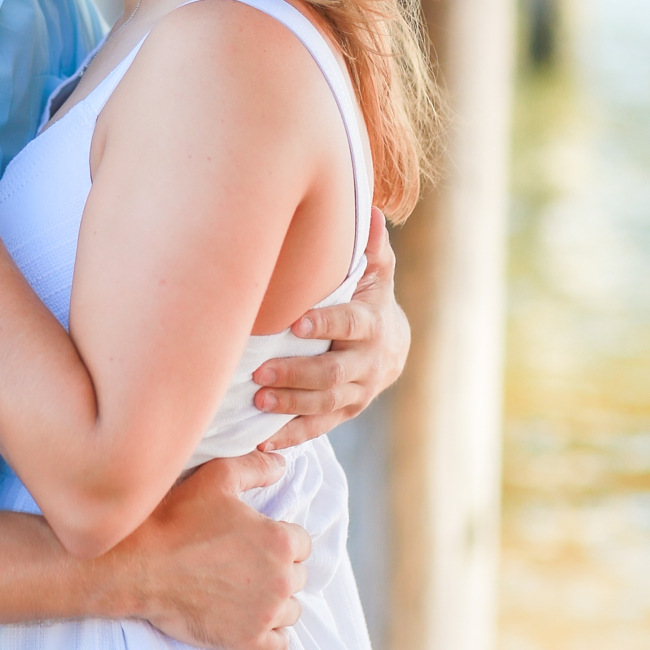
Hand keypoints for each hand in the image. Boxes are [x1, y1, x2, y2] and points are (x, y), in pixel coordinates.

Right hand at [123, 451, 309, 649]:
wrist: (141, 565)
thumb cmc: (178, 518)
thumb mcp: (217, 477)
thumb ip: (256, 468)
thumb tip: (282, 464)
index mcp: (279, 541)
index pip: (302, 543)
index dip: (281, 539)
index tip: (258, 540)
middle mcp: (280, 580)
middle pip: (297, 577)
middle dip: (278, 569)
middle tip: (246, 564)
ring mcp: (265, 614)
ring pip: (291, 611)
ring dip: (276, 602)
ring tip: (246, 591)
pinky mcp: (248, 642)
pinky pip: (280, 646)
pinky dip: (271, 635)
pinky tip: (251, 620)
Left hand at [252, 207, 409, 450]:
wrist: (392, 348)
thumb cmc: (370, 298)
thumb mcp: (376, 273)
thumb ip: (371, 248)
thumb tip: (370, 210)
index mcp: (372, 323)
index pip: (350, 324)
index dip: (326, 324)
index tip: (296, 323)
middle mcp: (367, 362)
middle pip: (332, 374)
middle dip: (296, 374)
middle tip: (259, 371)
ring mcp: (357, 392)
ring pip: (324, 405)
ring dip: (289, 405)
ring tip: (256, 400)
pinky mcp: (343, 413)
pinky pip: (318, 428)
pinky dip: (291, 435)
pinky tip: (263, 438)